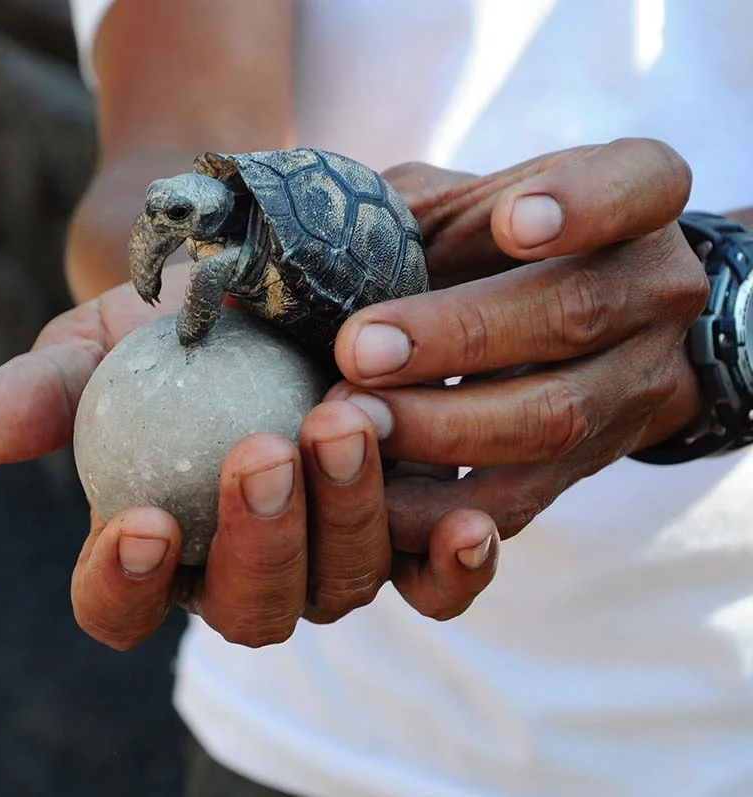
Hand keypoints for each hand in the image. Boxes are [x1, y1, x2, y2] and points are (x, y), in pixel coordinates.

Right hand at [0, 267, 499, 651]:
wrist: (257, 283)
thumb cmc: (160, 328)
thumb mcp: (96, 347)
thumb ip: (41, 394)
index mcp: (154, 550)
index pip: (120, 605)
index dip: (123, 586)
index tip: (137, 523)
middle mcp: (245, 570)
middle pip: (249, 609)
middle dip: (258, 541)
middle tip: (262, 451)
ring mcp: (331, 560)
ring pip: (342, 584)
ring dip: (347, 519)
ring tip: (346, 423)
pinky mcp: (410, 537)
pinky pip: (436, 582)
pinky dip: (454, 564)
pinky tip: (470, 516)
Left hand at [334, 138, 707, 550]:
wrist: (585, 330)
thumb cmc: (494, 245)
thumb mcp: (460, 204)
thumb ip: (403, 210)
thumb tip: (283, 244)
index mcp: (634, 203)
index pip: (640, 185)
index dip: (581, 203)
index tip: (512, 219)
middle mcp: (652, 295)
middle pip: (574, 312)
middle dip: (459, 336)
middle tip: (358, 349)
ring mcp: (630, 390)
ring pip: (551, 420)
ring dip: (442, 429)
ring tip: (351, 423)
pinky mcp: (582, 470)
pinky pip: (521, 505)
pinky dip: (443, 515)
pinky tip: (375, 503)